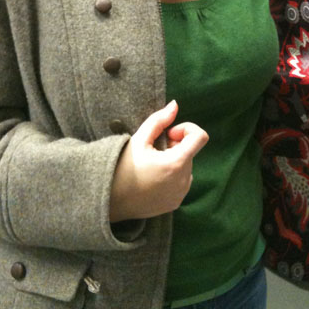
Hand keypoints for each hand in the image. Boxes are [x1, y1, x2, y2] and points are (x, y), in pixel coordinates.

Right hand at [109, 100, 207, 220]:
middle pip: (190, 152)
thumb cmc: (121, 167)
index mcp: (176, 163)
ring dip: (174, 160)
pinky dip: (172, 175)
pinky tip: (152, 178)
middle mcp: (183, 181)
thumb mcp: (139, 139)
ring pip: (187, 167)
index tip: (169, 134)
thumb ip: (159, 120)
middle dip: (175, 146)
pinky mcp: (175, 204)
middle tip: (153, 150)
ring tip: (151, 164)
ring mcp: (180, 194)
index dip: (187, 129)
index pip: (200, 137)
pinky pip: (182, 182)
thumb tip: (175, 105)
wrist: (109, 199)